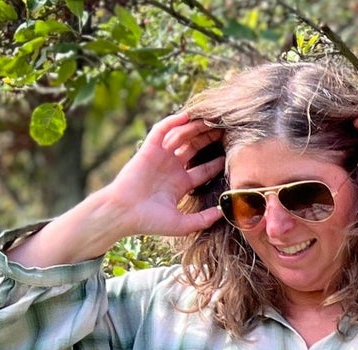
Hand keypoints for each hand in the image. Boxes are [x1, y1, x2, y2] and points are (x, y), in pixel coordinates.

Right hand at [98, 110, 224, 239]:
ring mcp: (161, 157)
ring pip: (181, 137)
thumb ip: (204, 219)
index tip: (233, 155)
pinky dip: (173, 122)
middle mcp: (172, 168)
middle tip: (226, 130)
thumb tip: (224, 213)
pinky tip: (187, 116)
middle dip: (209, 139)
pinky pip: (161, 130)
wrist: (124, 214)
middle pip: (195, 148)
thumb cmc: (150, 222)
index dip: (218, 161)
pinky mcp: (149, 149)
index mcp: (180, 183)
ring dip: (195, 128)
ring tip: (211, 120)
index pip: (204, 169)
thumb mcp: (183, 224)